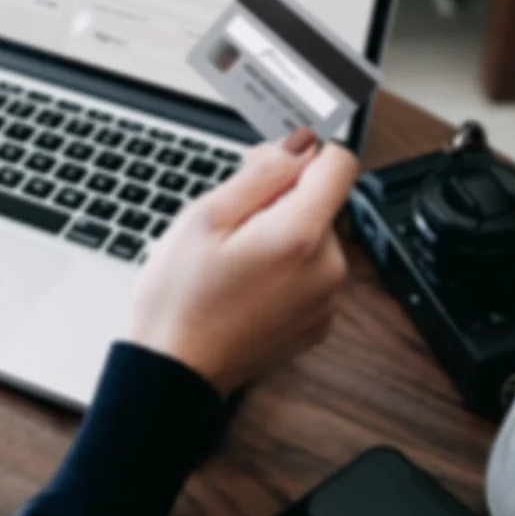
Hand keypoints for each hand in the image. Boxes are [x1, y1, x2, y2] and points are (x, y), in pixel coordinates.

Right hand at [126, 129, 358, 394]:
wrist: (174, 373)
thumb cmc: (179, 300)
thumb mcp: (206, 217)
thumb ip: (263, 173)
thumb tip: (300, 142)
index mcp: (302, 236)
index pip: (340, 163)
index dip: (304, 152)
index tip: (272, 161)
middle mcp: (328, 269)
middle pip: (324, 202)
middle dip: (283, 197)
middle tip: (231, 217)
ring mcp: (326, 300)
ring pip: (316, 237)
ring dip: (283, 233)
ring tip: (233, 256)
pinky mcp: (318, 322)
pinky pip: (312, 273)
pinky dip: (286, 268)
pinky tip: (246, 282)